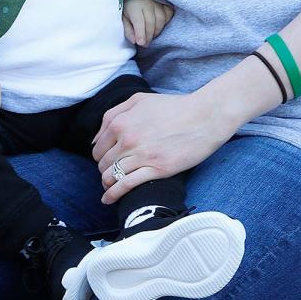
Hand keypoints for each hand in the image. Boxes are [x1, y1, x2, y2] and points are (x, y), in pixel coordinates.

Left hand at [92, 89, 235, 204]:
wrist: (204, 116)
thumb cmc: (173, 107)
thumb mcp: (139, 100)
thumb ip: (114, 114)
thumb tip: (97, 138)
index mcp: (121, 122)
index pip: (98, 147)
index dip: (101, 156)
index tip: (106, 161)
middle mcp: (127, 139)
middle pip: (103, 163)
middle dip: (104, 170)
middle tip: (110, 174)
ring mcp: (141, 155)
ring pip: (112, 175)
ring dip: (108, 183)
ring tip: (109, 188)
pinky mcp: (156, 169)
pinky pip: (126, 185)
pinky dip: (114, 194)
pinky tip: (109, 199)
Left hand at [122, 0, 172, 46]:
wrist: (135, 3)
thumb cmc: (129, 14)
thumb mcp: (123, 22)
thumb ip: (128, 31)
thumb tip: (135, 41)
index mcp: (134, 7)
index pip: (139, 20)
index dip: (140, 33)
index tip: (140, 43)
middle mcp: (147, 3)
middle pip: (151, 22)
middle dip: (148, 36)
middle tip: (144, 44)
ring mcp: (157, 4)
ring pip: (161, 20)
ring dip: (156, 31)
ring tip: (150, 37)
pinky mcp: (165, 6)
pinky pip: (169, 15)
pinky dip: (165, 23)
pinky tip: (158, 28)